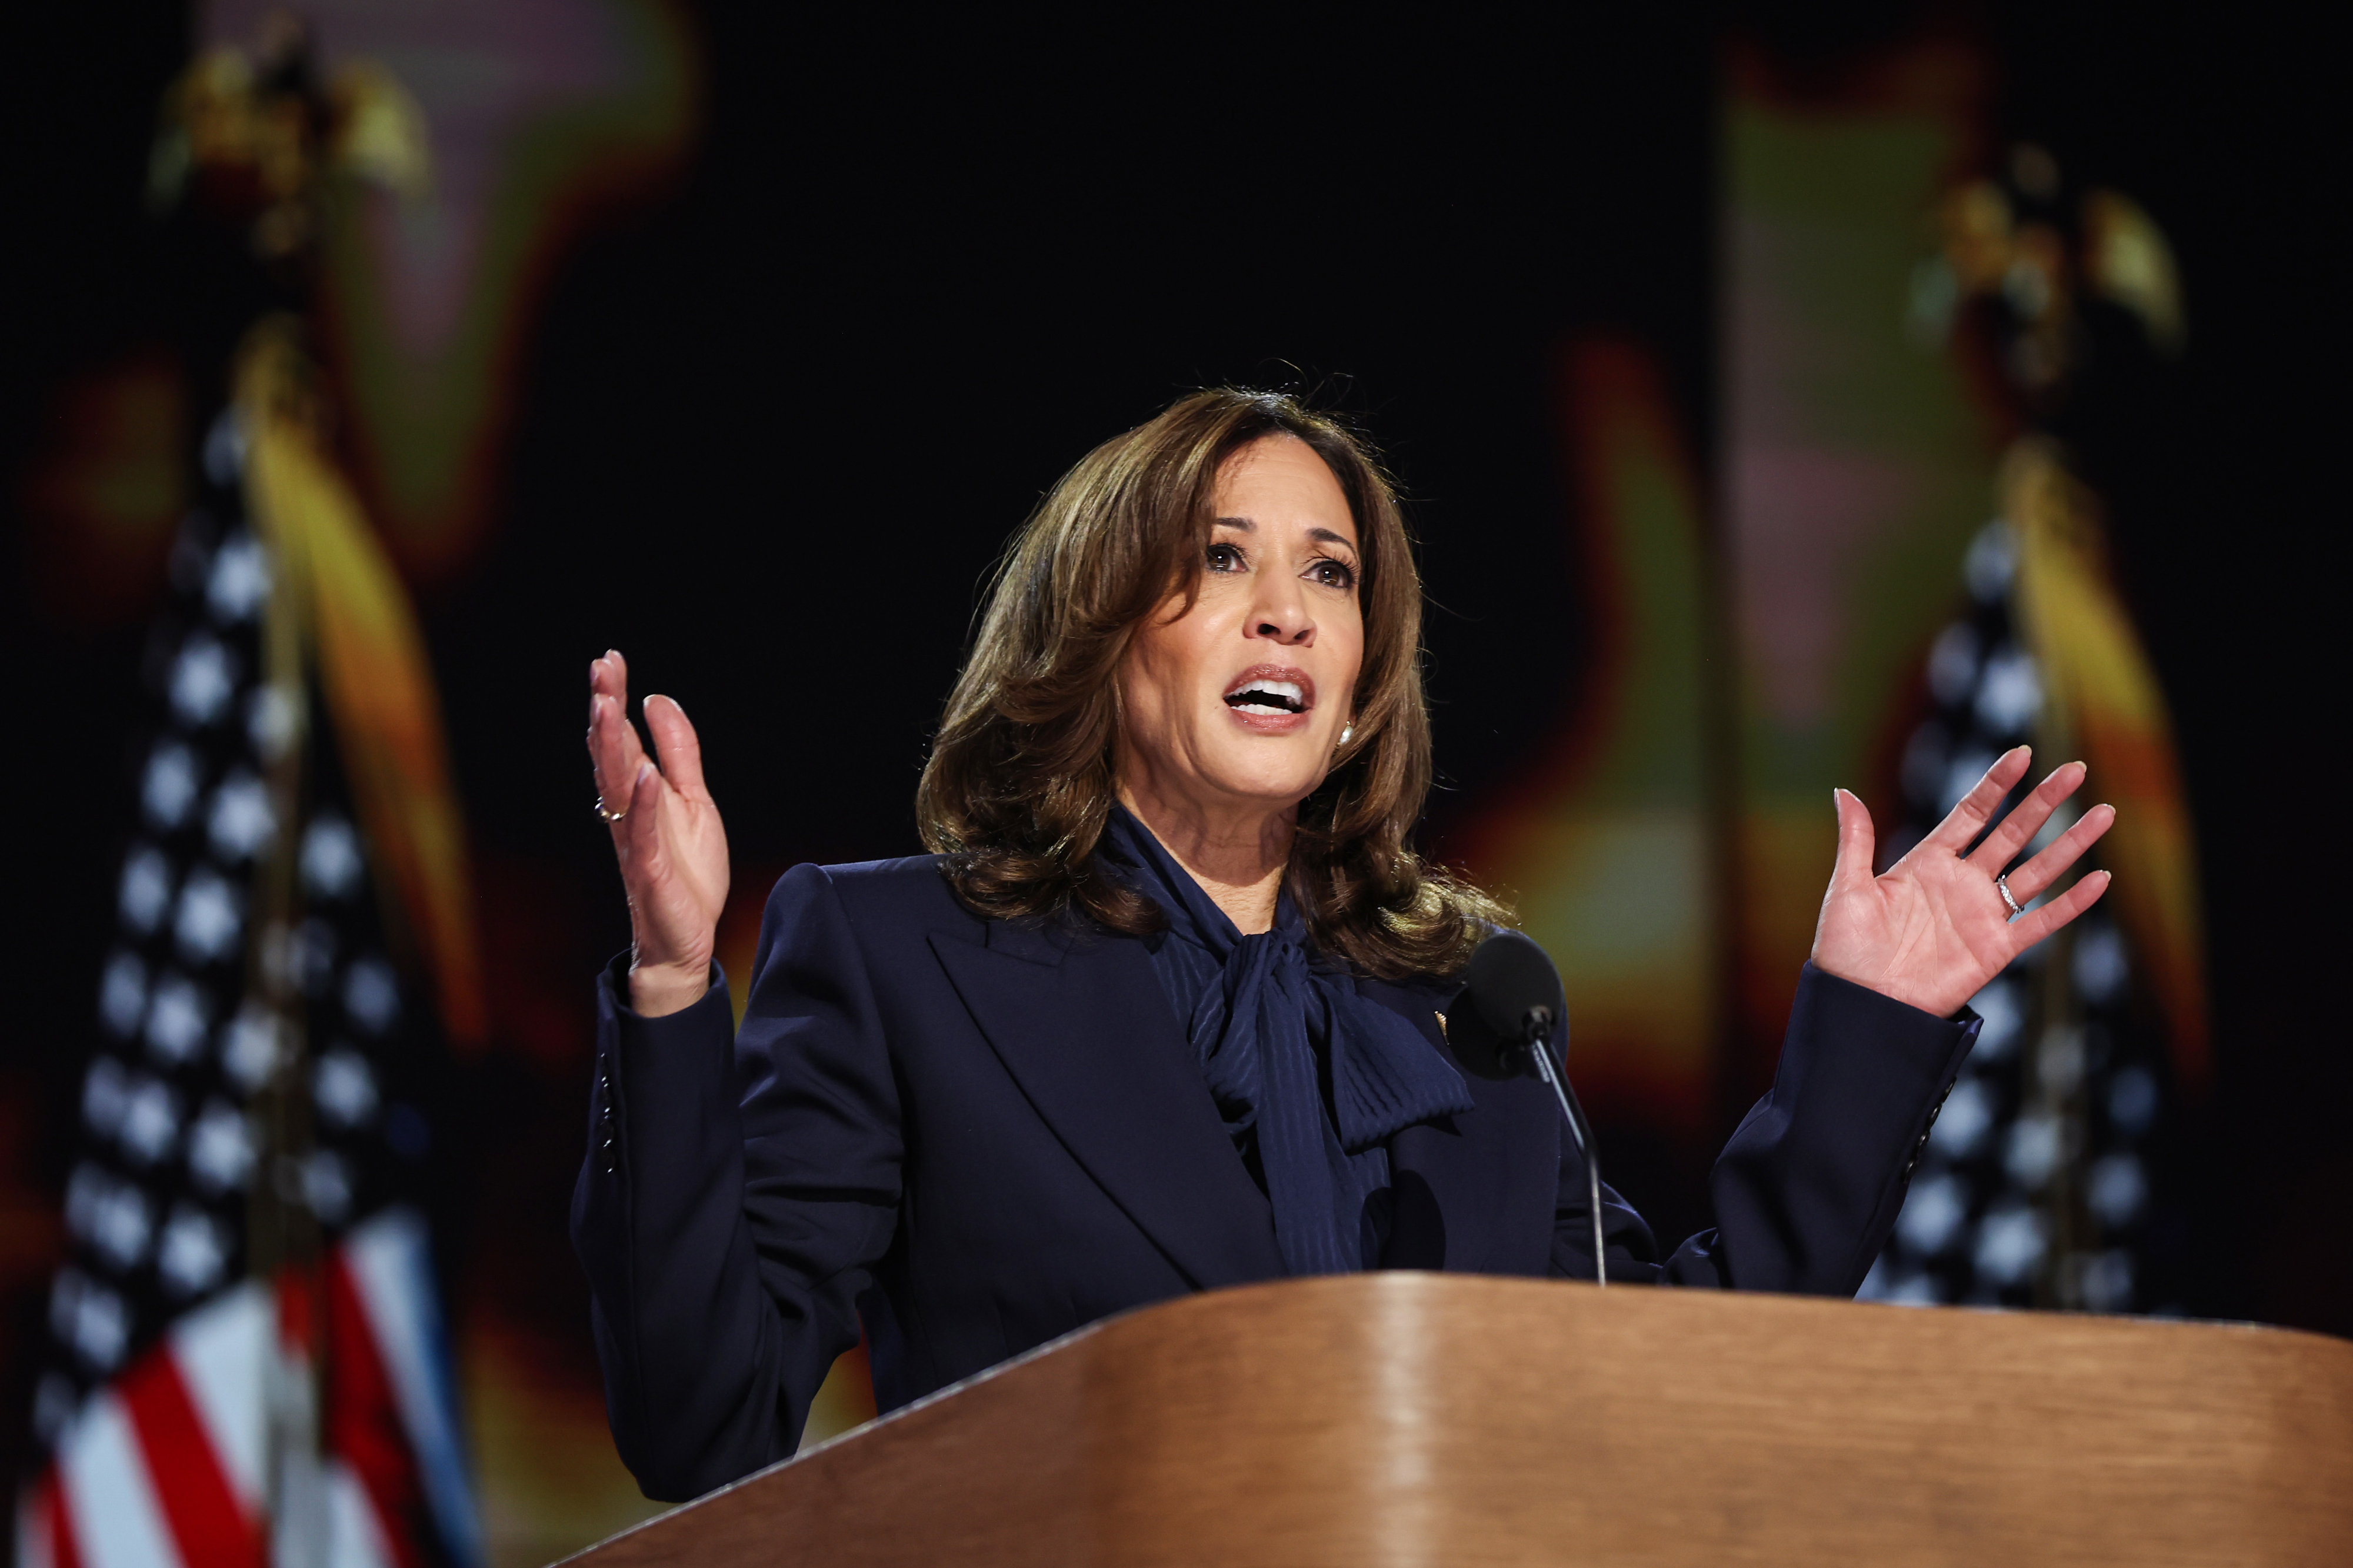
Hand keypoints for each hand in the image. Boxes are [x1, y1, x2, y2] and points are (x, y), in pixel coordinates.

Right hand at [587, 650, 729, 1016]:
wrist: (688, 939)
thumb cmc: (686, 872)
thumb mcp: (694, 800)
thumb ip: (678, 753)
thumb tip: (656, 699)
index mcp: (637, 794)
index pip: (620, 739)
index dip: (613, 699)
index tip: (609, 659)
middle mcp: (627, 813)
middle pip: (611, 755)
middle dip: (605, 712)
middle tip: (600, 670)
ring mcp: (636, 841)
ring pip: (617, 788)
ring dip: (612, 747)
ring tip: (608, 706)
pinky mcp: (650, 871)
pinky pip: (644, 833)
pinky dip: (644, 804)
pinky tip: (646, 774)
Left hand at [1811, 747, 2112, 1018]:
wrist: (1860, 1002)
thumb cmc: (1846, 948)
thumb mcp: (1848, 888)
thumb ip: (1856, 840)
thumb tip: (1843, 792)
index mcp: (1927, 862)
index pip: (1971, 812)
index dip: (1996, 784)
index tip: (2022, 753)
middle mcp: (1961, 882)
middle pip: (2013, 832)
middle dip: (2045, 800)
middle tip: (2076, 768)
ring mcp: (1982, 914)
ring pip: (2037, 870)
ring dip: (2071, 843)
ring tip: (2105, 812)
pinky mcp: (1996, 948)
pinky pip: (2042, 921)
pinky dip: (2072, 902)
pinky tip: (2100, 880)